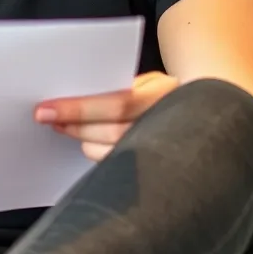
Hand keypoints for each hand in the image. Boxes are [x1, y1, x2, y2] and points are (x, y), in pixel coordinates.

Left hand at [34, 71, 180, 161]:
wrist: (206, 115)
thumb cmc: (167, 94)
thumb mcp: (150, 82)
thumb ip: (120, 87)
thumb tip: (76, 93)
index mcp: (165, 95)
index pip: (117, 104)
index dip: (78, 109)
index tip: (46, 109)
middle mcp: (167, 124)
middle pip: (111, 133)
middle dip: (74, 126)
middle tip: (48, 118)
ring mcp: (162, 151)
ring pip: (110, 154)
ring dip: (83, 141)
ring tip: (66, 128)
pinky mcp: (154, 171)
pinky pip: (115, 166)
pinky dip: (96, 153)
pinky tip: (88, 142)